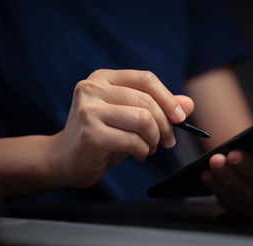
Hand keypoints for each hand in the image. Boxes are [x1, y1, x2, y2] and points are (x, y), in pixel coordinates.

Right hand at [50, 69, 193, 188]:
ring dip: (154, 139)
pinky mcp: (90, 133)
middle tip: (167, 141)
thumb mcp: (131, 118)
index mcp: (103, 78)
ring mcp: (89, 110)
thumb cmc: (102, 137)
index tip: (180, 118)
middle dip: (165, 125)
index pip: (146, 79)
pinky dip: (143, 151)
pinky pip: (133, 141)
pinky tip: (138, 155)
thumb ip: (158, 108)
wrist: (64, 160)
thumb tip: (188, 104)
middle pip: (147, 101)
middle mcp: (93, 88)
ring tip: (149, 148)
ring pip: (143, 120)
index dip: (169, 98)